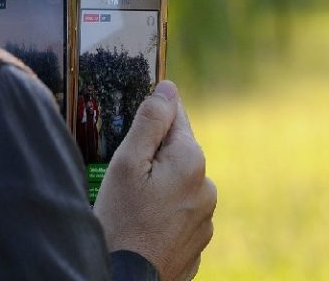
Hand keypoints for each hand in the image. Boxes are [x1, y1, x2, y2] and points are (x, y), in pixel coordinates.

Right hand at [94, 80, 216, 280]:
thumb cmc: (120, 223)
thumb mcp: (126, 164)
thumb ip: (150, 122)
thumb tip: (167, 89)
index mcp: (192, 161)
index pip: (177, 118)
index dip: (154, 118)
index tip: (136, 126)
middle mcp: (208, 186)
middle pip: (178, 153)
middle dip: (154, 159)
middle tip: (125, 178)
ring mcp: (206, 216)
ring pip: (180, 184)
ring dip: (161, 187)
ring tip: (132, 207)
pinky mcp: (199, 240)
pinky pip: (181, 213)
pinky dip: (165, 213)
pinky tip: (144, 225)